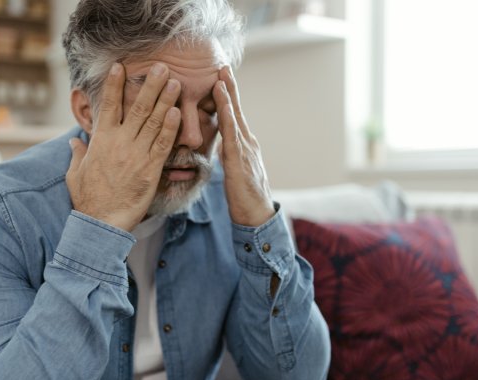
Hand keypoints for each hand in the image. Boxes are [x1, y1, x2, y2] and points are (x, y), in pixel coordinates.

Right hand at [67, 63, 181, 231]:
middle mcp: (119, 143)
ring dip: (165, 100)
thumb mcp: (74, 174)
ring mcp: (136, 155)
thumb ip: (77, 155)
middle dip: (150, 86)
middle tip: (162, 67)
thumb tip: (74, 143)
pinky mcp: (151, 170)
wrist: (101, 222)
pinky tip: (177, 112)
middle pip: (137, 108)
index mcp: (100, 141)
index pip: (107, 106)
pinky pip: (163, 144)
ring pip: (153, 122)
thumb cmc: (88, 200)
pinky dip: (170, 127)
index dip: (114, 85)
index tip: (120, 66)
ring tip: (175, 82)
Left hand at [213, 66, 274, 226]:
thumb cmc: (244, 196)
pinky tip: (222, 104)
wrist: (256, 215)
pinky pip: (232, 134)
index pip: (235, 116)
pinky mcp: (240, 160)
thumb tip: (222, 142)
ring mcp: (245, 150)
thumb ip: (230, 153)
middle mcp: (247, 142)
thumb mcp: (234, 169)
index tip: (221, 78)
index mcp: (245, 144)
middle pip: (237, 110)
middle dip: (230, 87)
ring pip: (235, 117)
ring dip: (228, 96)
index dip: (228, 97)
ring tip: (221, 76)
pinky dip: (227, 116)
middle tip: (223, 66)